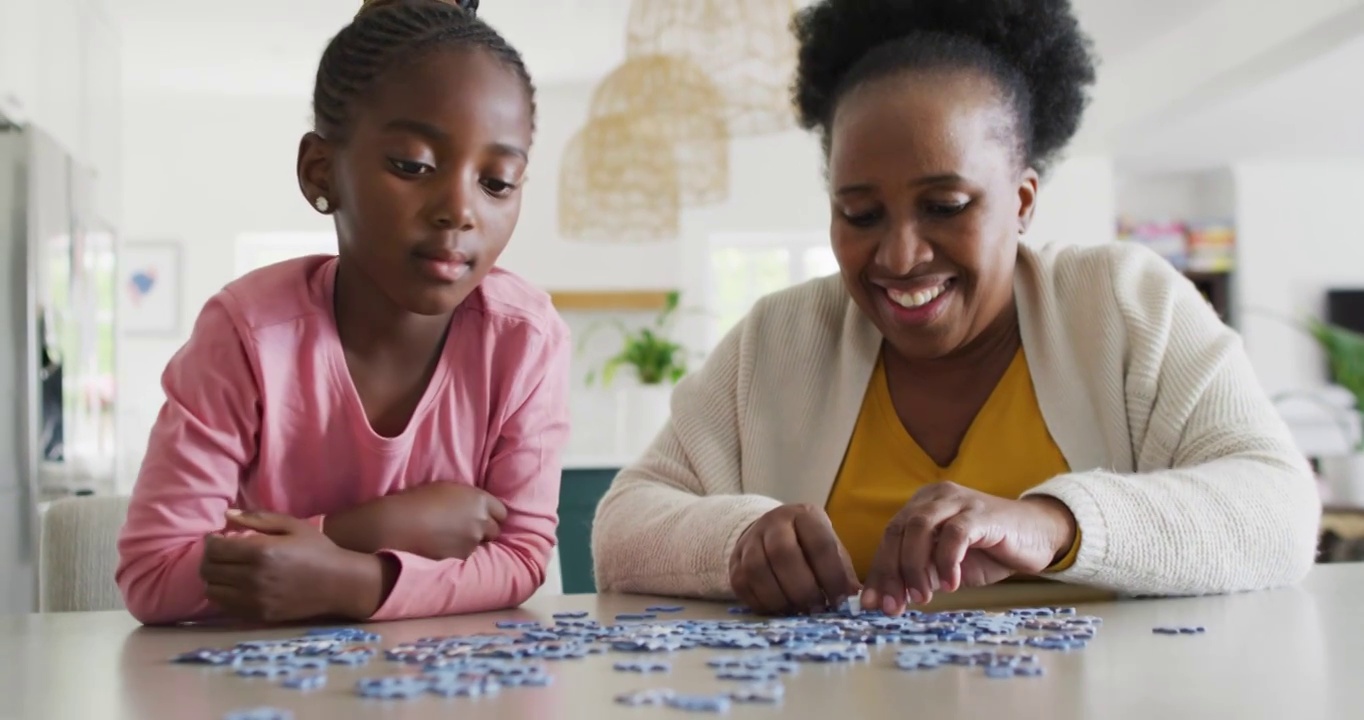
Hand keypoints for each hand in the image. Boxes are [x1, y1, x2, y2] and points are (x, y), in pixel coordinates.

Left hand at [200, 510, 390, 622]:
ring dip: (214, 578)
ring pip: (212, 590)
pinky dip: (225, 594)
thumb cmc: (317, 549)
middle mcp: (253, 578)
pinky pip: (226, 606)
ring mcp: (255, 600)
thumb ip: (257, 518)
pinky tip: (237, 585)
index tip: (218, 538)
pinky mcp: (258, 615)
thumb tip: (226, 514)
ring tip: (227, 570)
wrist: (339, 583)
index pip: (214, 549)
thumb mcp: (292, 525)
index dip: (211, 541)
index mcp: (260, 552)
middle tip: (221, 553)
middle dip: (210, 559)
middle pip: (209, 570)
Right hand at [323, 482, 507, 560]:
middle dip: (484, 531)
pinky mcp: (460, 558)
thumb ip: (466, 500)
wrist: (396, 524)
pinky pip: (465, 556)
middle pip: (495, 531)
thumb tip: (474, 507)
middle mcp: (481, 521)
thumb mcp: (445, 490)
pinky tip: (440, 547)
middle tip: (465, 529)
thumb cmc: (415, 501)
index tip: (482, 517)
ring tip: (448, 538)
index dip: (491, 515)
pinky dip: (457, 553)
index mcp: (479, 499)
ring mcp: (471, 542)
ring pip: (479, 545)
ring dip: (469, 542)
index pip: (501, 512)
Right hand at [728, 504, 860, 615]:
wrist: (770, 533)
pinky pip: (741, 584)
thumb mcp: (830, 550)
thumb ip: (842, 573)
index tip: (841, 601)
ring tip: (796, 611)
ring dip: (780, 597)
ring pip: (757, 569)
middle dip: (802, 587)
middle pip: (783, 553)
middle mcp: (774, 522)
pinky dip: (761, 602)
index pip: (819, 543)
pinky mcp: (734, 561)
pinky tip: (778, 610)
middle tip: (816, 609)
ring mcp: (750, 540)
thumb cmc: (808, 547)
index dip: (831, 575)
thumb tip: (859, 602)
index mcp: (804, 516)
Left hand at [861, 482, 1075, 615]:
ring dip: (914, 567)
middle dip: (890, 572)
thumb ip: (920, 576)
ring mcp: (958, 501)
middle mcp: (934, 498)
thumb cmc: (989, 552)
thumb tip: (887, 600)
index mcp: (920, 507)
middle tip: (894, 606)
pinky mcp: (982, 513)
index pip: (889, 537)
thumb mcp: (946, 567)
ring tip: (922, 598)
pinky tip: (951, 585)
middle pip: (897, 531)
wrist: (1038, 536)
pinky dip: (947, 561)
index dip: (878, 572)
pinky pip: (955, 533)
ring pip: (918, 528)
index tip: (871, 604)